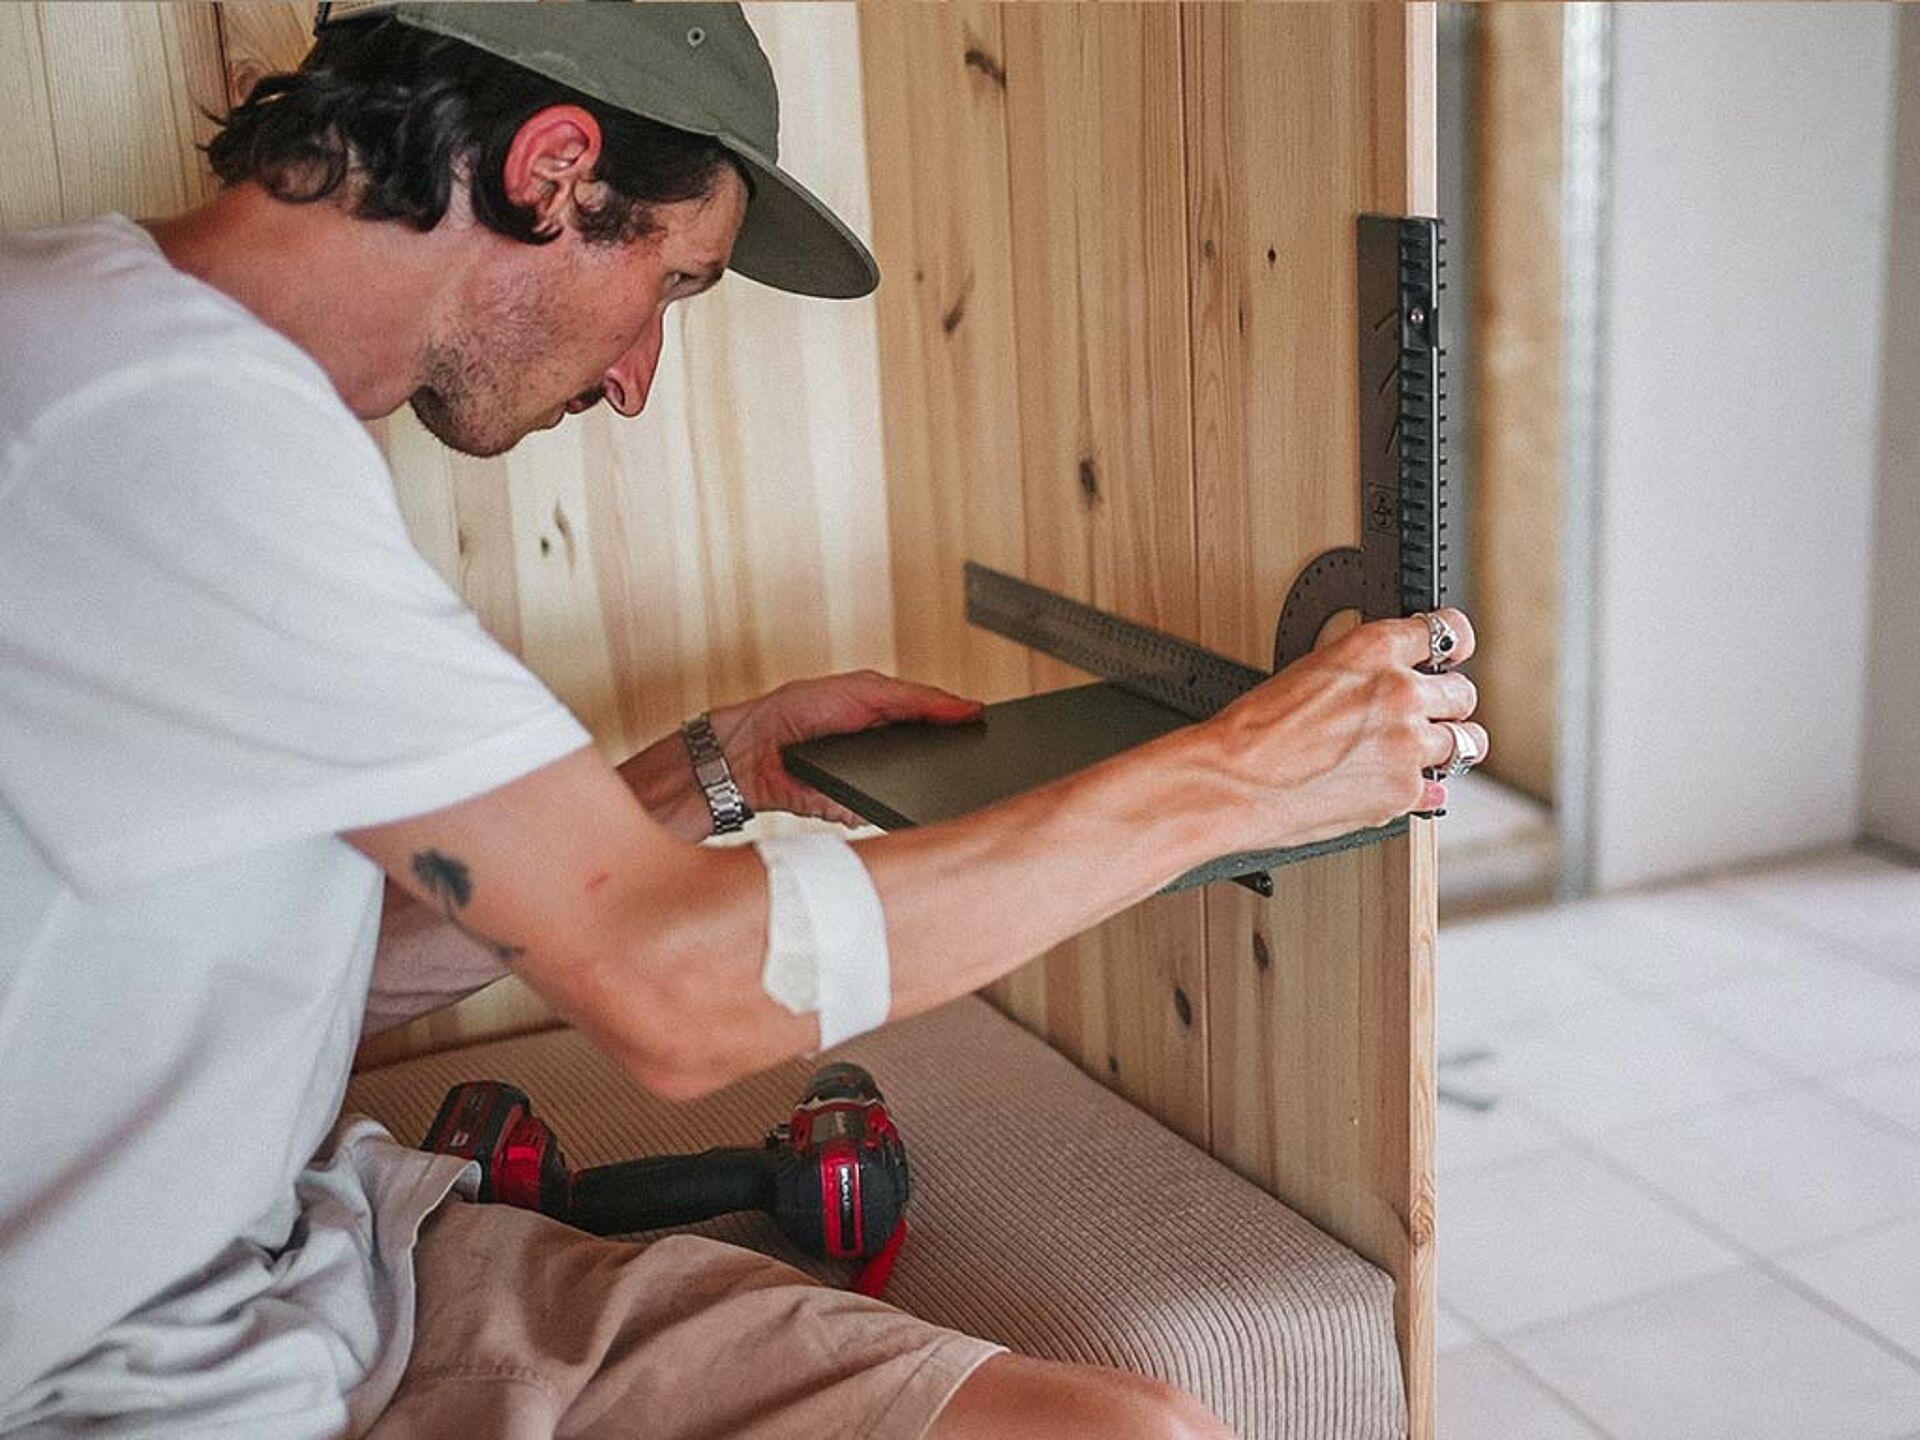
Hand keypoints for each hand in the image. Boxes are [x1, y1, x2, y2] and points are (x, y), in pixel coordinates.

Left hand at [710, 670, 985, 825]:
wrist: (753, 749)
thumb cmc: (799, 709)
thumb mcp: (867, 690)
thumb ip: (916, 699)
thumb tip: (967, 708)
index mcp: (890, 719)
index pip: (938, 725)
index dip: (963, 727)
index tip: (989, 727)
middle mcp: (884, 754)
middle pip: (930, 764)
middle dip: (948, 764)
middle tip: (967, 757)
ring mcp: (869, 784)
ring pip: (909, 793)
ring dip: (916, 788)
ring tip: (922, 774)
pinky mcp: (852, 810)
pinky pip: (879, 814)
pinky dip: (882, 808)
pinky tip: (884, 795)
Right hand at [1200, 609, 1487, 848]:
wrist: (1232, 781)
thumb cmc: (1253, 731)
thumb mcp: (1312, 672)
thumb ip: (1365, 673)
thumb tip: (1392, 684)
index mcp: (1374, 649)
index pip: (1446, 631)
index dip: (1453, 646)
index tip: (1452, 655)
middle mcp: (1400, 692)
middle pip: (1463, 692)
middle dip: (1448, 705)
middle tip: (1428, 717)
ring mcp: (1408, 745)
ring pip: (1466, 742)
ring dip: (1445, 748)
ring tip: (1418, 754)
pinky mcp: (1405, 793)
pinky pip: (1440, 789)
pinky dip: (1422, 790)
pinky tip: (1396, 785)